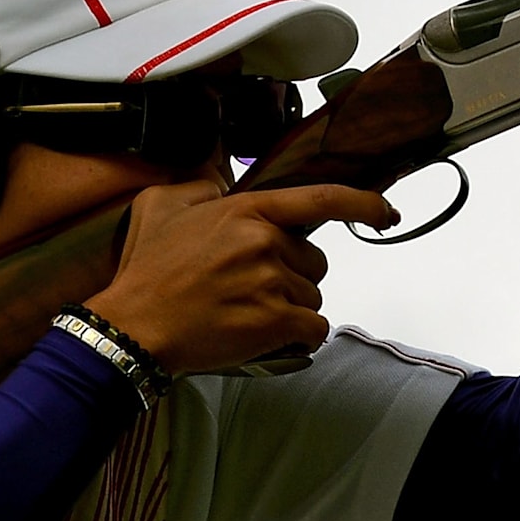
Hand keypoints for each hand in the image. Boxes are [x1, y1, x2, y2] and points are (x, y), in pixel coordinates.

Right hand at [84, 180, 395, 375]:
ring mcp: (271, 282)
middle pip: (314, 260)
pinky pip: (312, 328)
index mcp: (248, 210)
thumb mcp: (161, 206)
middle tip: (248, 288)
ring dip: (289, 308)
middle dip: (292, 275)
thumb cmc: (145, 270)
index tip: (387, 211)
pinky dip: (298, 335)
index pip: (322, 199)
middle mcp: (266, 241)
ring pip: (311, 296)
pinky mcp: (273, 321)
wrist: (132, 326)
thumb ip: (200, 187)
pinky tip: (268, 336)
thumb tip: (220, 185)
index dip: (364, 202)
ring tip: (245, 312)